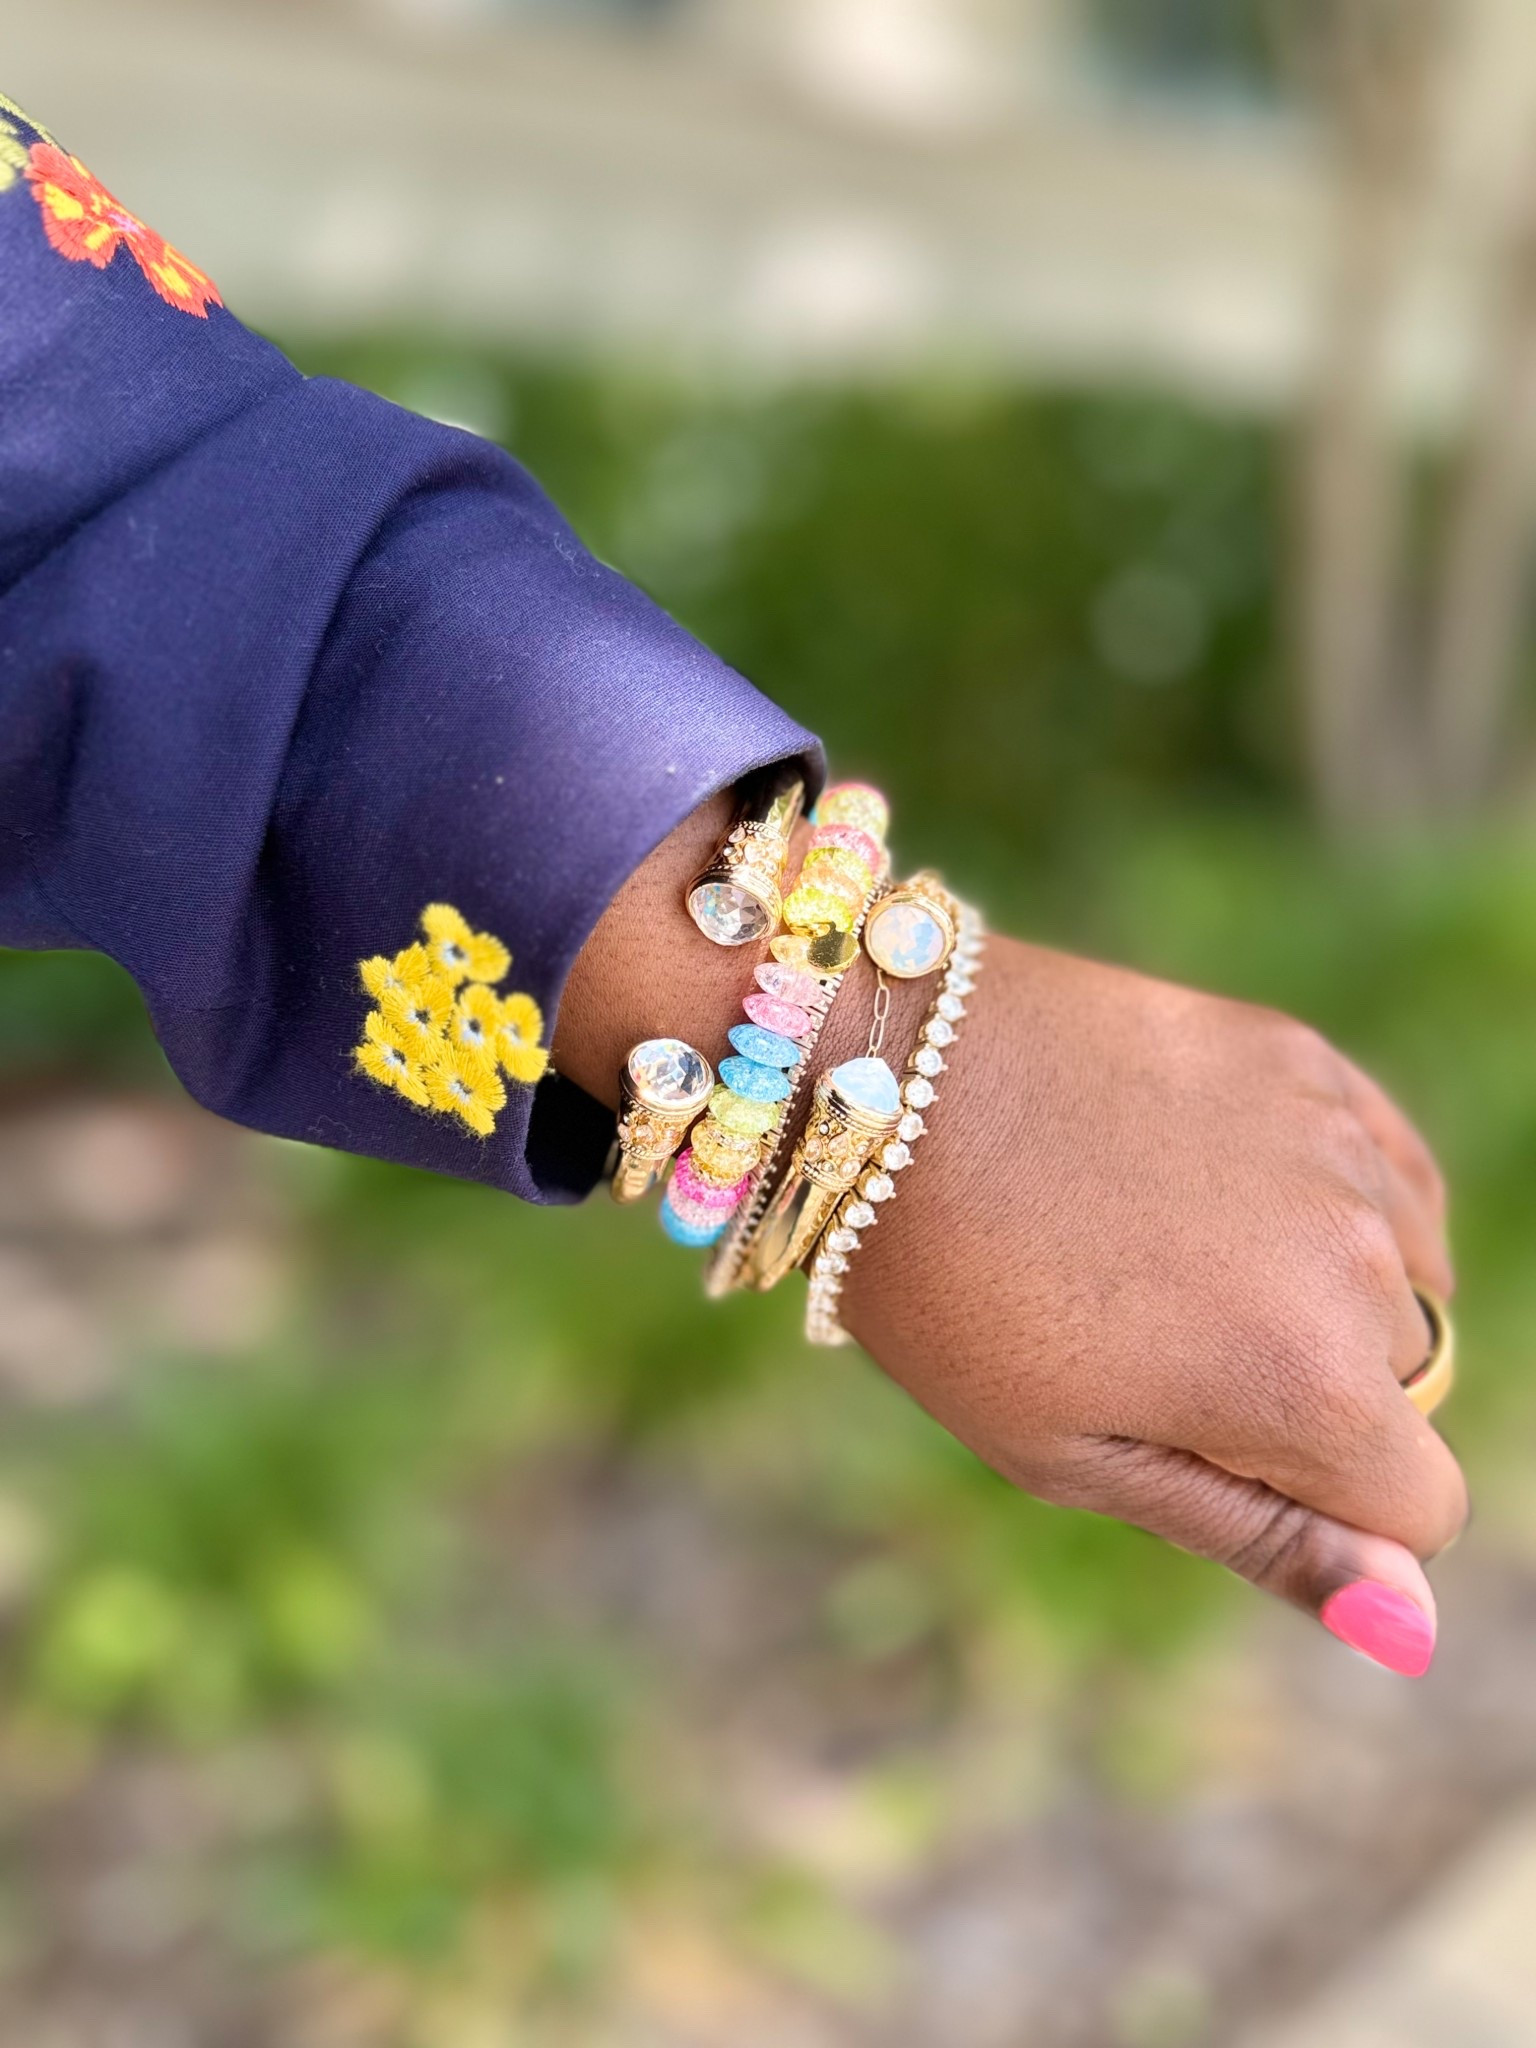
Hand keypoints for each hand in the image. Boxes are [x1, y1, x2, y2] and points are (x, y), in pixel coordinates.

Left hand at [841, 937, 1464, 1674]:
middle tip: (1145, 1336)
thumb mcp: (1071, 1453)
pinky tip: (1221, 1190)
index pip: (1418, 1508)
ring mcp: (1337, 1148)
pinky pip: (1387, 1169)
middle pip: (1400, 1388)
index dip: (1320, 1510)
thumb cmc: (950, 1289)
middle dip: (1306, 1392)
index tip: (1201, 1450)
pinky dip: (1336, 1200)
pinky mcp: (1305, 1061)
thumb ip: (1258, 1537)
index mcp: (1306, 1387)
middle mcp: (1357, 1262)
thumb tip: (1409, 1628)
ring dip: (1320, 1289)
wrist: (882, 1080)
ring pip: (1397, 1276)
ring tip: (1165, 1255)